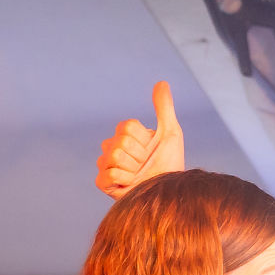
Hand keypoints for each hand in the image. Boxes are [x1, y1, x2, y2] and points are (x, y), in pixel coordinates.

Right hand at [96, 80, 184, 198]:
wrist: (170, 192)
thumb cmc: (171, 164)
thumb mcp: (171, 133)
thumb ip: (164, 108)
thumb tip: (162, 82)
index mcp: (123, 135)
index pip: (127, 126)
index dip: (145, 139)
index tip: (152, 149)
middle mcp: (111, 148)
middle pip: (121, 141)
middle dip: (140, 155)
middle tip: (146, 165)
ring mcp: (105, 165)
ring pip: (116, 156)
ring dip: (135, 168)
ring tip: (140, 175)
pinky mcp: (103, 183)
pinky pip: (109, 174)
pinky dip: (125, 180)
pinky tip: (131, 185)